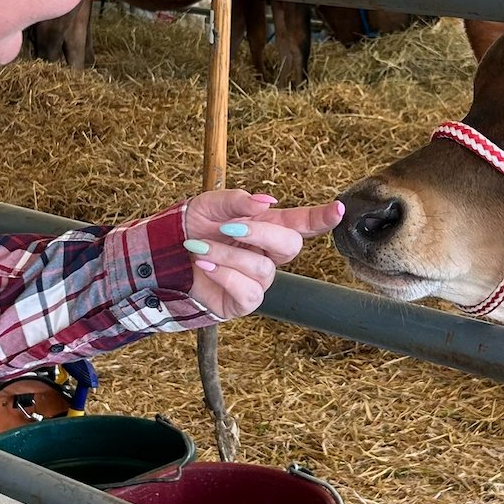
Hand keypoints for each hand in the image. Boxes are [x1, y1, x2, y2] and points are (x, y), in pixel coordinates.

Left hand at [179, 190, 341, 319]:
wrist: (165, 256)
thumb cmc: (193, 227)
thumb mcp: (210, 205)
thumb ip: (237, 201)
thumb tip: (264, 203)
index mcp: (268, 227)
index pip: (302, 223)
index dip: (321, 218)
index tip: (338, 209)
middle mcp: (268, 255)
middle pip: (290, 246)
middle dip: (261, 234)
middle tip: (229, 227)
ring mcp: (258, 280)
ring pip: (263, 270)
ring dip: (228, 255)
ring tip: (198, 247)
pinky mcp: (243, 302)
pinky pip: (249, 293)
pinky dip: (224, 276)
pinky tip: (204, 266)